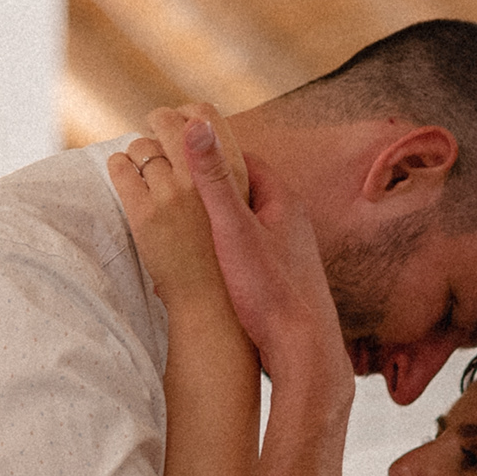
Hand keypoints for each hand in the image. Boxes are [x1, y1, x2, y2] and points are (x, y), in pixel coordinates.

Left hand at [109, 115, 225, 312]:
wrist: (211, 297)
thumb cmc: (223, 252)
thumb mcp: (237, 205)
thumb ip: (221, 172)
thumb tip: (198, 135)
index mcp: (231, 172)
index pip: (206, 115)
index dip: (187, 112)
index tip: (179, 120)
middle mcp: (201, 179)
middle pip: (169, 123)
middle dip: (157, 122)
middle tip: (153, 131)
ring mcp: (171, 195)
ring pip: (142, 147)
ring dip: (139, 153)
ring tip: (143, 168)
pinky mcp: (144, 213)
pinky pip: (121, 168)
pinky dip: (119, 166)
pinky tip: (126, 175)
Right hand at [181, 114, 344, 395]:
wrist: (302, 350)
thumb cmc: (270, 291)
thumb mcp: (233, 230)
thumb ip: (213, 180)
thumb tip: (196, 126)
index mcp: (284, 200)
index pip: (244, 160)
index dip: (211, 154)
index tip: (179, 152)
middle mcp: (291, 221)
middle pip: (244, 190)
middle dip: (210, 188)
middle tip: (173, 185)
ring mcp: (288, 249)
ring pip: (245, 222)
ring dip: (216, 221)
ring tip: (181, 223)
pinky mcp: (281, 276)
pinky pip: (247, 249)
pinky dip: (223, 248)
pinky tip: (203, 263)